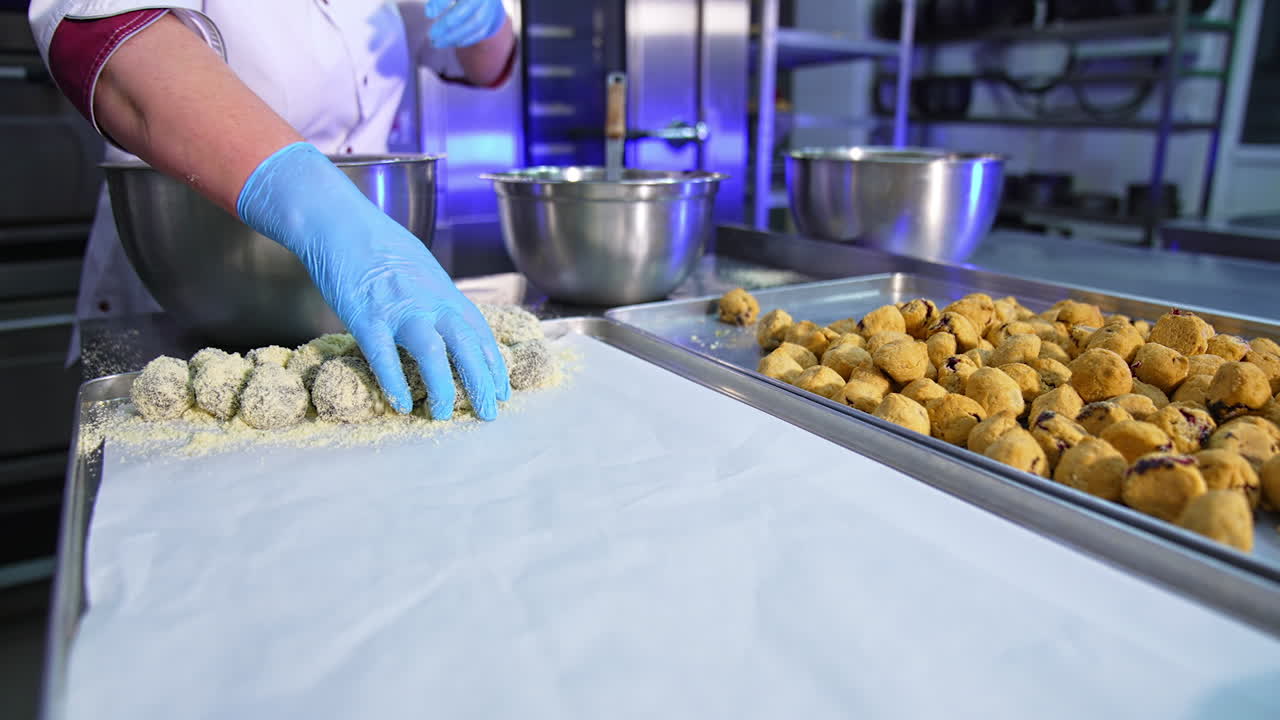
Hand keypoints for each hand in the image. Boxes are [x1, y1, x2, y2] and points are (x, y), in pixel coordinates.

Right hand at [237, 143, 509, 419]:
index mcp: (443, 291)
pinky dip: (394, 382)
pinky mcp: (365, 317)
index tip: (502, 389)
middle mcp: (428, 301)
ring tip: (445, 414)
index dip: (493, 363)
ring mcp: (398, 309)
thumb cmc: (379, 242)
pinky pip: (383, 355)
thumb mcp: (422, 267)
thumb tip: (450, 322)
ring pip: (431, 352)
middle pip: (466, 345)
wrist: (339, 222)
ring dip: (443, 387)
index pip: (478, 331)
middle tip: (489, 412)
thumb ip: (437, 297)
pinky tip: (403, 405)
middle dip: (482, 381)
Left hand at [424, 0, 507, 48]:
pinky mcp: (490, 19)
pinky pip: (481, 32)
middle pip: (466, 9)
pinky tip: (453, 43)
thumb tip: (430, 13)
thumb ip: (438, 1)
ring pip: (475, 23)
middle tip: (432, 35)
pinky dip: (466, 40)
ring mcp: (488, 7)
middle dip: (447, 25)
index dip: (441, 3)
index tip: (428, 14)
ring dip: (455, 36)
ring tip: (438, 43)